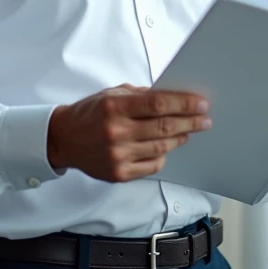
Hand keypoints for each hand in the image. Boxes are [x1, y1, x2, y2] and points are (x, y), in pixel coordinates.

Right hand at [47, 84, 210, 182]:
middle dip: (190, 122)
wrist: (63, 139)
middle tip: (205, 119)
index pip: (158, 104)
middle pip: (164, 127)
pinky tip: (167, 147)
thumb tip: (172, 97)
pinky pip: (152, 166)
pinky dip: (163, 156)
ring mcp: (117, 155)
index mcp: (114, 107)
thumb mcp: (111, 94)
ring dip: (179, 138)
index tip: (201, 103)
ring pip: (161, 148)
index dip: (184, 103)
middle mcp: (116, 132)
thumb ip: (140, 95)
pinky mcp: (118, 174)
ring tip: (188, 131)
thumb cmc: (90, 113)